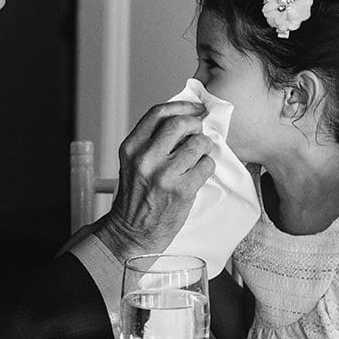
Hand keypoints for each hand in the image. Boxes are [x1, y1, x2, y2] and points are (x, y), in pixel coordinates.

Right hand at [96, 101, 215, 260]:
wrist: (133, 232)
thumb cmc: (136, 197)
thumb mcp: (133, 163)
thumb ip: (152, 142)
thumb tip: (184, 120)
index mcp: (131, 147)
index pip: (159, 113)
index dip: (182, 106)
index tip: (194, 108)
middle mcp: (146, 158)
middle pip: (181, 123)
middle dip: (196, 125)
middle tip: (199, 133)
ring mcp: (164, 174)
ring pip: (198, 144)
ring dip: (204, 147)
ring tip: (198, 157)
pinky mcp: (182, 190)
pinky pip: (206, 165)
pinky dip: (206, 166)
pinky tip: (198, 174)